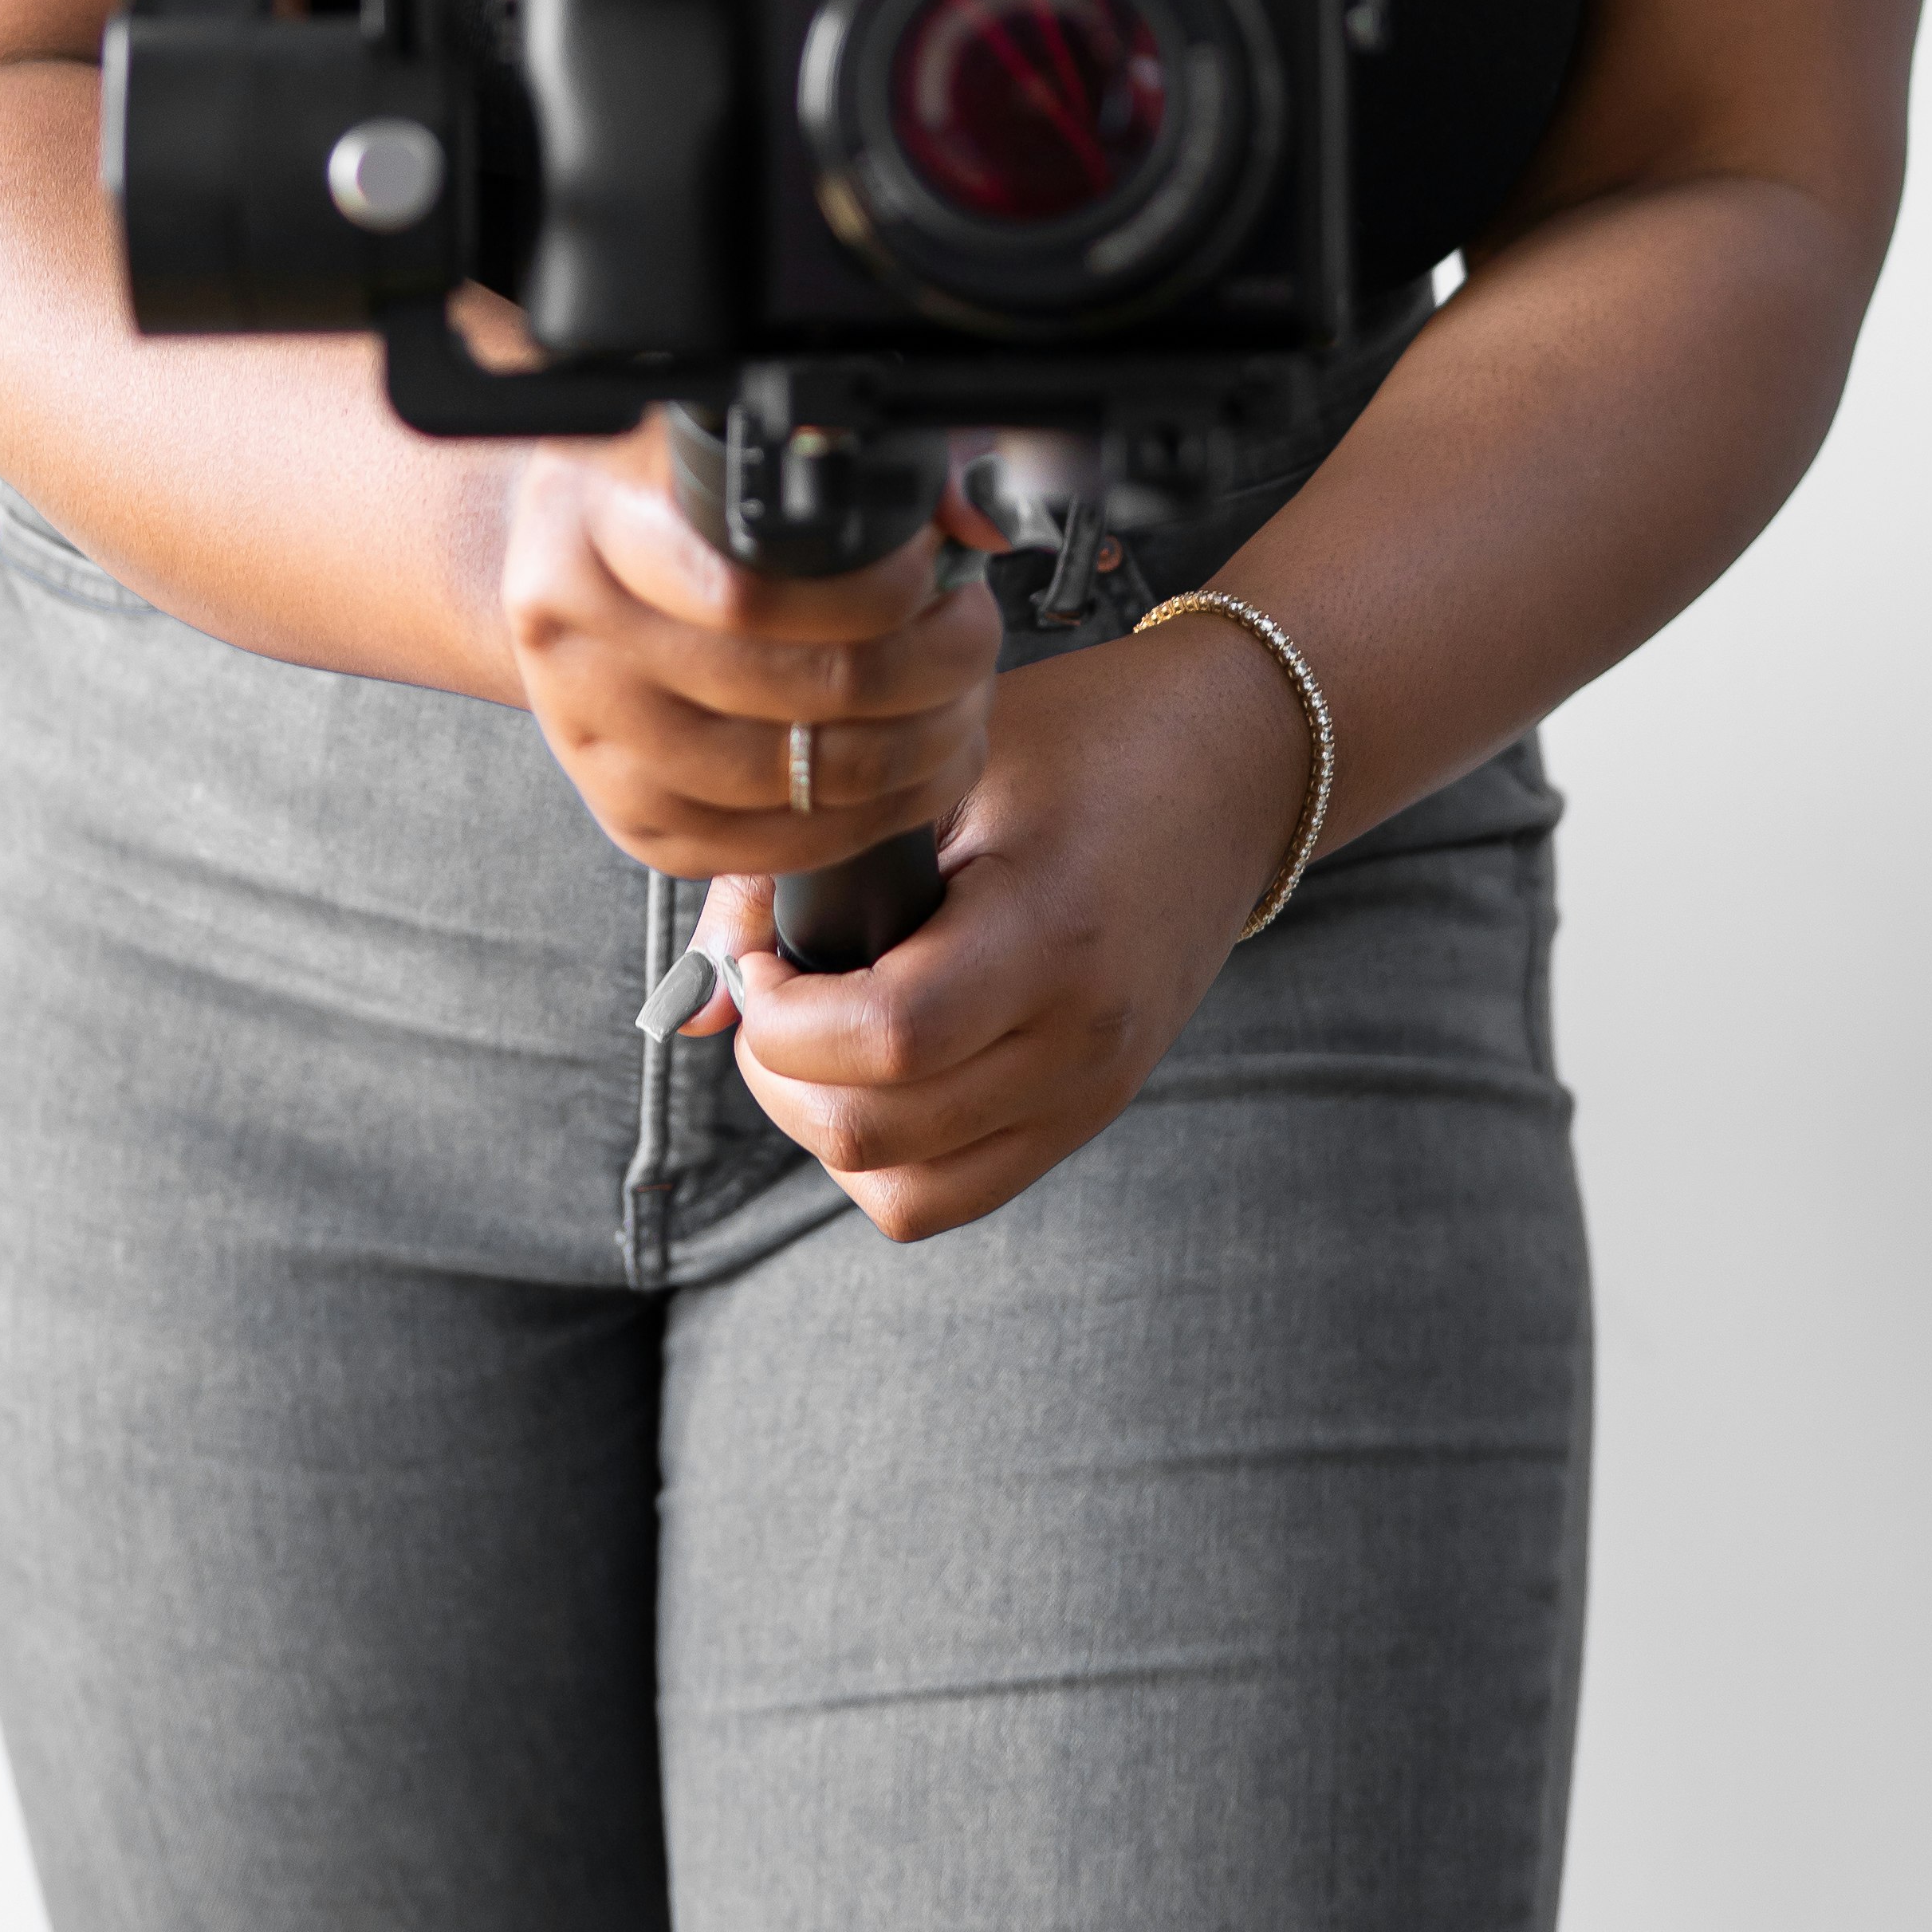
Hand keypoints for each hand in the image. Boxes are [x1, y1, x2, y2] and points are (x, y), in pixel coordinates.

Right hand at [498, 408, 1003, 877]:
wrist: (563, 572)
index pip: (751, 594)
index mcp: (592, 526)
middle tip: (969, 632)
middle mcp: (578, 642)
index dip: (874, 593)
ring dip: (917, 747)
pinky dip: (869, 817)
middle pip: (798, 691)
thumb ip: (865, 449)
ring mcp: (598, 744)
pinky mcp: (634, 819)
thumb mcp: (728, 428)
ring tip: (958, 696)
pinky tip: (913, 766)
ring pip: (799, 781)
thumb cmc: (659, 494)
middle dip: (928, 667)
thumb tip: (973, 515)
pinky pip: (774, 846)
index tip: (932, 569)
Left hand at [684, 624, 1316, 1239]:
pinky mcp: (1087, 1114)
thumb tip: (696, 1002)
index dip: (781, 1013)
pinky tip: (874, 1065)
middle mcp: (1080, 1038)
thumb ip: (807, 870)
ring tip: (820, 1032)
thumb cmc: (1083, 737)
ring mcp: (1090, 1091)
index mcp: (1049, 930)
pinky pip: (952, 1193)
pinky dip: (885, 1154)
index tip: (762, 953)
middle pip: (876, 1135)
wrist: (1235, 767)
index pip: (885, 1038)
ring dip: (826, 1127)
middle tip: (774, 990)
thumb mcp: (943, 762)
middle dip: (780, 1073)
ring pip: (905, 1194)